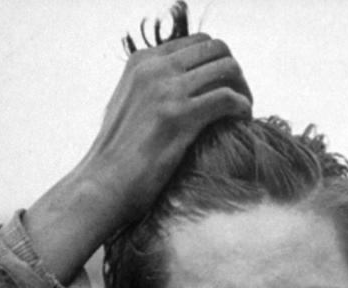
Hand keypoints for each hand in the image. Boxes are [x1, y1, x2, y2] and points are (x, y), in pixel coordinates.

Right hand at [26, 33, 252, 282]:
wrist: (103, 185)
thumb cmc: (115, 158)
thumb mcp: (128, 107)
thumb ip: (150, 88)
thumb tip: (179, 88)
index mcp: (143, 60)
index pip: (198, 43)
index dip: (218, 64)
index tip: (225, 89)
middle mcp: (155, 67)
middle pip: (217, 50)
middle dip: (235, 74)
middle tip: (240, 101)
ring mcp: (166, 90)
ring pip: (227, 70)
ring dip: (243, 91)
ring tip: (244, 114)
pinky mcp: (179, 117)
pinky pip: (227, 98)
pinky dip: (242, 108)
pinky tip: (243, 123)